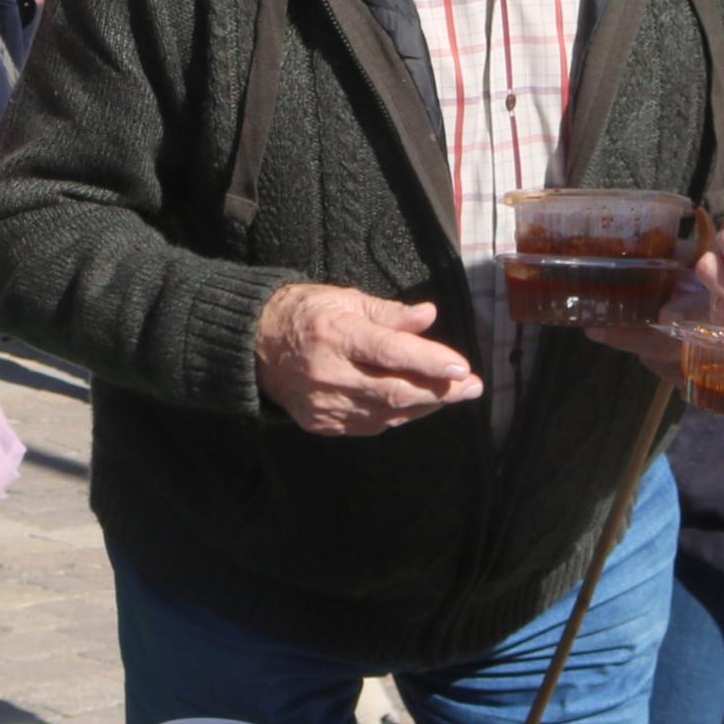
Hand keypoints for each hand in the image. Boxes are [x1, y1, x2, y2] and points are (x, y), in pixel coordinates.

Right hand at [253, 284, 479, 436]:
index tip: (464, 368)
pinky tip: (415, 405)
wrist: (250, 344)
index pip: (392, 354)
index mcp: (336, 336)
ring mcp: (324, 404)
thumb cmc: (302, 312)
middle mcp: (330, 374)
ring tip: (451, 395)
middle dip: (441, 392)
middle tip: (473, 387)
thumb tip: (428, 316)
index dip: (431, 362)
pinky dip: (396, 416)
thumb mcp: (344, 299)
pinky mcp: (320, 423)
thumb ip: (388, 313)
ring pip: (387, 414)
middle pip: (396, 392)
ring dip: (424, 406)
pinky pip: (369, 425)